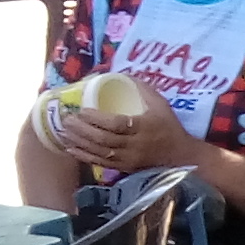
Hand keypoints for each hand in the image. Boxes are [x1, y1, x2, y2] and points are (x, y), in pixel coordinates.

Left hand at [51, 103, 205, 177]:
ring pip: (100, 152)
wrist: (180, 156)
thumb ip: (142, 89)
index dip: (97, 119)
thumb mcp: (160, 104)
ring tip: (64, 131)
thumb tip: (120, 75)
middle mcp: (134, 146)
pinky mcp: (124, 168)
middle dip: (82, 130)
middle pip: (104, 139)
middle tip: (68, 119)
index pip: (116, 124)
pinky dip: (84, 157)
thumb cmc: (169, 126)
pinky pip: (101, 164)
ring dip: (80, 142)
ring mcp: (128, 159)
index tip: (83, 110)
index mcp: (143, 128)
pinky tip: (71, 149)